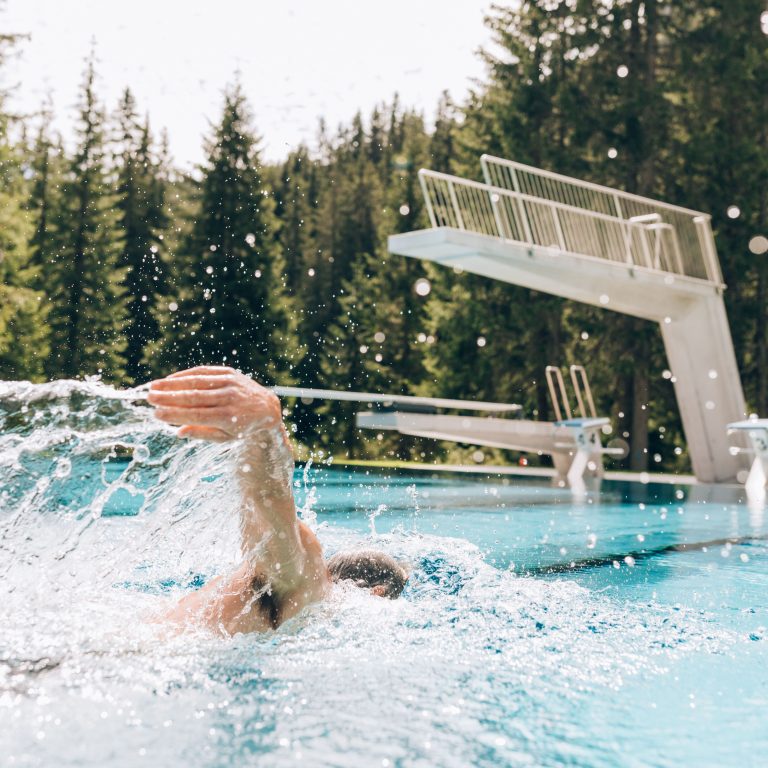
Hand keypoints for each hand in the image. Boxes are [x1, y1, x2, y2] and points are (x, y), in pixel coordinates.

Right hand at [147, 366, 281, 441]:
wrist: (265, 407)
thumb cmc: (242, 426)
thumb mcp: (226, 437)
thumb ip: (202, 434)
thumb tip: (178, 432)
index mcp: (228, 417)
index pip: (196, 415)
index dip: (175, 415)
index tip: (156, 414)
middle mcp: (229, 398)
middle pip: (194, 397)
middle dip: (169, 398)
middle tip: (148, 398)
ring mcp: (229, 383)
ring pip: (197, 382)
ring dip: (173, 384)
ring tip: (153, 387)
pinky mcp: (229, 373)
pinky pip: (204, 372)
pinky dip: (185, 375)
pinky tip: (170, 379)